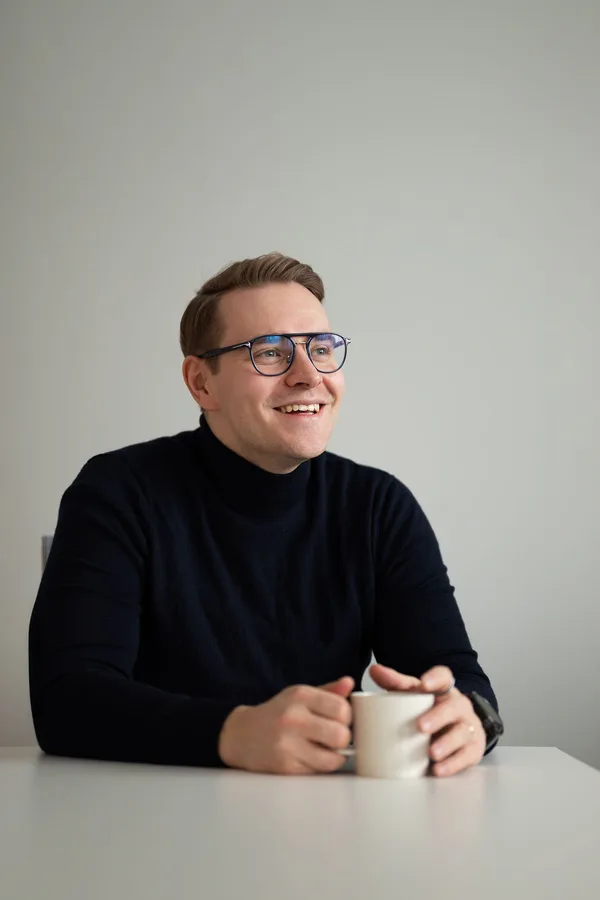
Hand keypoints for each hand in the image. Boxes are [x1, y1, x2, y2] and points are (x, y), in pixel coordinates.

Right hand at [218, 677, 353, 773]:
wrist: (240, 735)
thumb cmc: (276, 714)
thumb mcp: (298, 696)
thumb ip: (327, 691)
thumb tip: (349, 683)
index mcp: (300, 695)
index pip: (342, 708)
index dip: (347, 717)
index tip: (340, 720)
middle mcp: (293, 717)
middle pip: (341, 734)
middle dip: (343, 739)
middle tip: (334, 738)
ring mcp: (287, 743)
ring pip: (332, 758)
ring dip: (334, 756)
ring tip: (325, 749)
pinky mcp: (284, 765)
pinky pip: (317, 770)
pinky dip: (319, 766)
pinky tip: (309, 757)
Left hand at [369, 663, 485, 776]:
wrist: (456, 730)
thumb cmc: (429, 709)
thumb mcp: (413, 694)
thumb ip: (395, 683)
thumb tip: (374, 670)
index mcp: (444, 690)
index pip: (444, 677)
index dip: (435, 678)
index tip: (424, 684)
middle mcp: (459, 706)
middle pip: (454, 707)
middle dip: (439, 717)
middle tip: (421, 727)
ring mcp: (469, 727)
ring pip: (463, 733)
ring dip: (447, 744)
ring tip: (431, 753)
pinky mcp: (473, 749)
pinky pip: (467, 756)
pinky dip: (453, 764)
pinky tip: (439, 770)